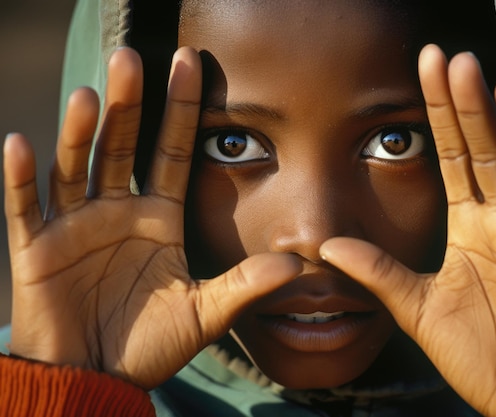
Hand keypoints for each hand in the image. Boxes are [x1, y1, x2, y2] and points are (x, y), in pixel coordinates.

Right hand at [4, 47, 300, 389]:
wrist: (99, 379)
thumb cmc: (151, 345)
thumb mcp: (205, 313)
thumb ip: (245, 285)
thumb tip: (297, 267)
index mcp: (159, 217)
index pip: (172, 151)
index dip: (180, 109)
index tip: (189, 63)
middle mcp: (118, 211)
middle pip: (121, 146)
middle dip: (127, 104)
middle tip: (131, 58)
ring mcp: (76, 226)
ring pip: (76, 167)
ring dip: (80, 133)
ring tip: (91, 96)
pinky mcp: (38, 250)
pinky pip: (26, 209)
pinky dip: (22, 179)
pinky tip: (22, 144)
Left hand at [320, 44, 495, 416]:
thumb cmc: (472, 351)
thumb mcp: (414, 306)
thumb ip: (377, 273)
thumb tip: (327, 245)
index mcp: (469, 226)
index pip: (454, 158)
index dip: (441, 115)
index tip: (426, 68)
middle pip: (489, 154)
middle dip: (471, 109)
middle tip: (454, 60)